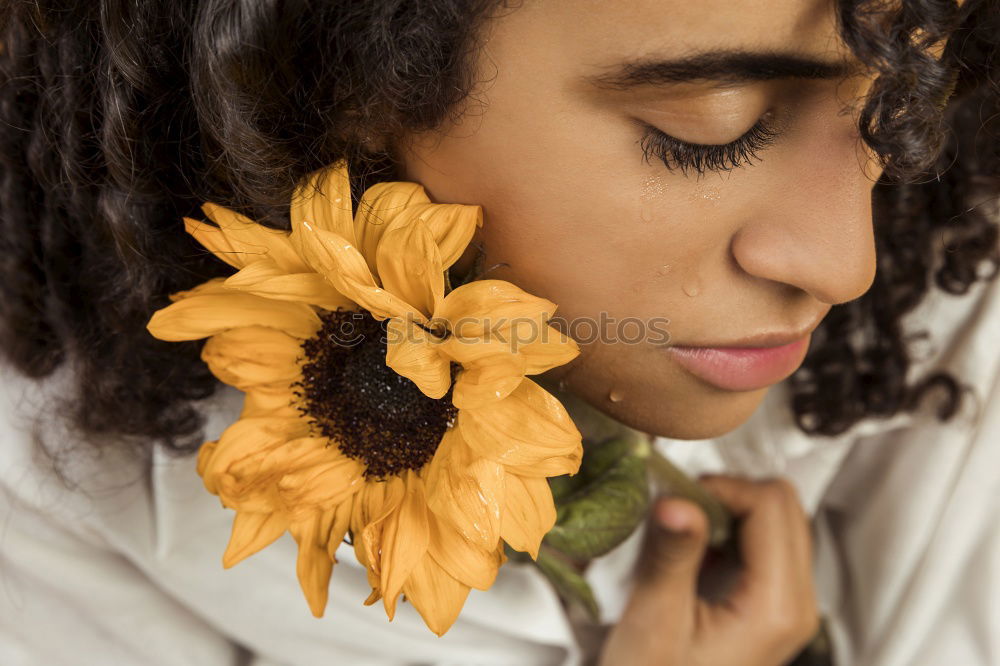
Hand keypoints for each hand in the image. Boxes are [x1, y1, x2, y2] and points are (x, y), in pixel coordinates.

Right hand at [598, 475, 818, 665]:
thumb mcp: (655, 620)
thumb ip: (672, 556)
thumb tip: (677, 500)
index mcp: (776, 606)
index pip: (770, 505)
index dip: (722, 488)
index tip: (679, 500)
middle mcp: (797, 603)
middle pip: (785, 505)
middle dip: (730, 494)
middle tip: (682, 513)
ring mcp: (790, 605)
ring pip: (780, 519)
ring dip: (731, 511)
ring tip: (686, 534)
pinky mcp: (774, 605)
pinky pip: (768, 543)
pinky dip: (733, 531)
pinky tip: (697, 553)